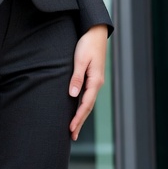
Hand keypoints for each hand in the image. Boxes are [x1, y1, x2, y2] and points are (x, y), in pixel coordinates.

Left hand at [68, 24, 108, 140]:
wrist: (95, 32)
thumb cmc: (87, 44)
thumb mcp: (80, 59)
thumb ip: (76, 77)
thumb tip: (73, 95)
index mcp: (95, 80)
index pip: (86, 104)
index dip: (78, 117)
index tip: (71, 128)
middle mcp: (96, 83)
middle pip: (88, 107)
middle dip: (80, 122)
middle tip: (72, 136)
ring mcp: (95, 81)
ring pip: (87, 102)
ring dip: (81, 116)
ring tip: (74, 129)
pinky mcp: (92, 77)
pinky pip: (87, 96)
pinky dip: (82, 106)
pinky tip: (78, 110)